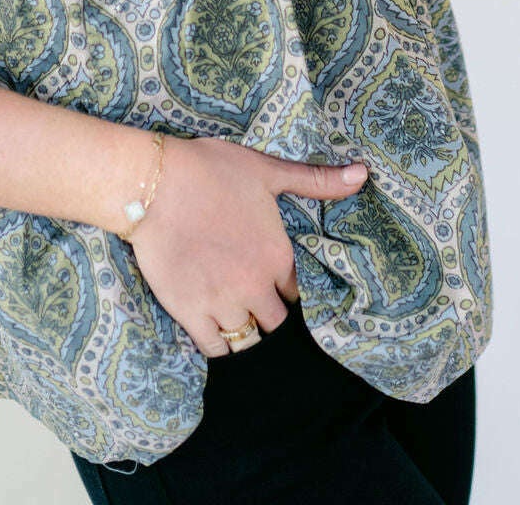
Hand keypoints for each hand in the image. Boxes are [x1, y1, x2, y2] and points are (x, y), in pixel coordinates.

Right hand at [127, 135, 368, 358]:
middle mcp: (256, 286)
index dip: (283, 285)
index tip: (270, 277)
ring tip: (230, 310)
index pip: (296, 291)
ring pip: (248, 339)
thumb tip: (364, 174)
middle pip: (275, 321)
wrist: (154, 184)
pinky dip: (217, 342)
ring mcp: (223, 304)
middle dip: (266, 310)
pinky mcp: (190, 313)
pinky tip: (211, 325)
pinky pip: (215, 348)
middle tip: (248, 294)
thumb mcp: (267, 170)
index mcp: (278, 256)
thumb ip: (316, 180)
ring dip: (243, 327)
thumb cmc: (210, 171)